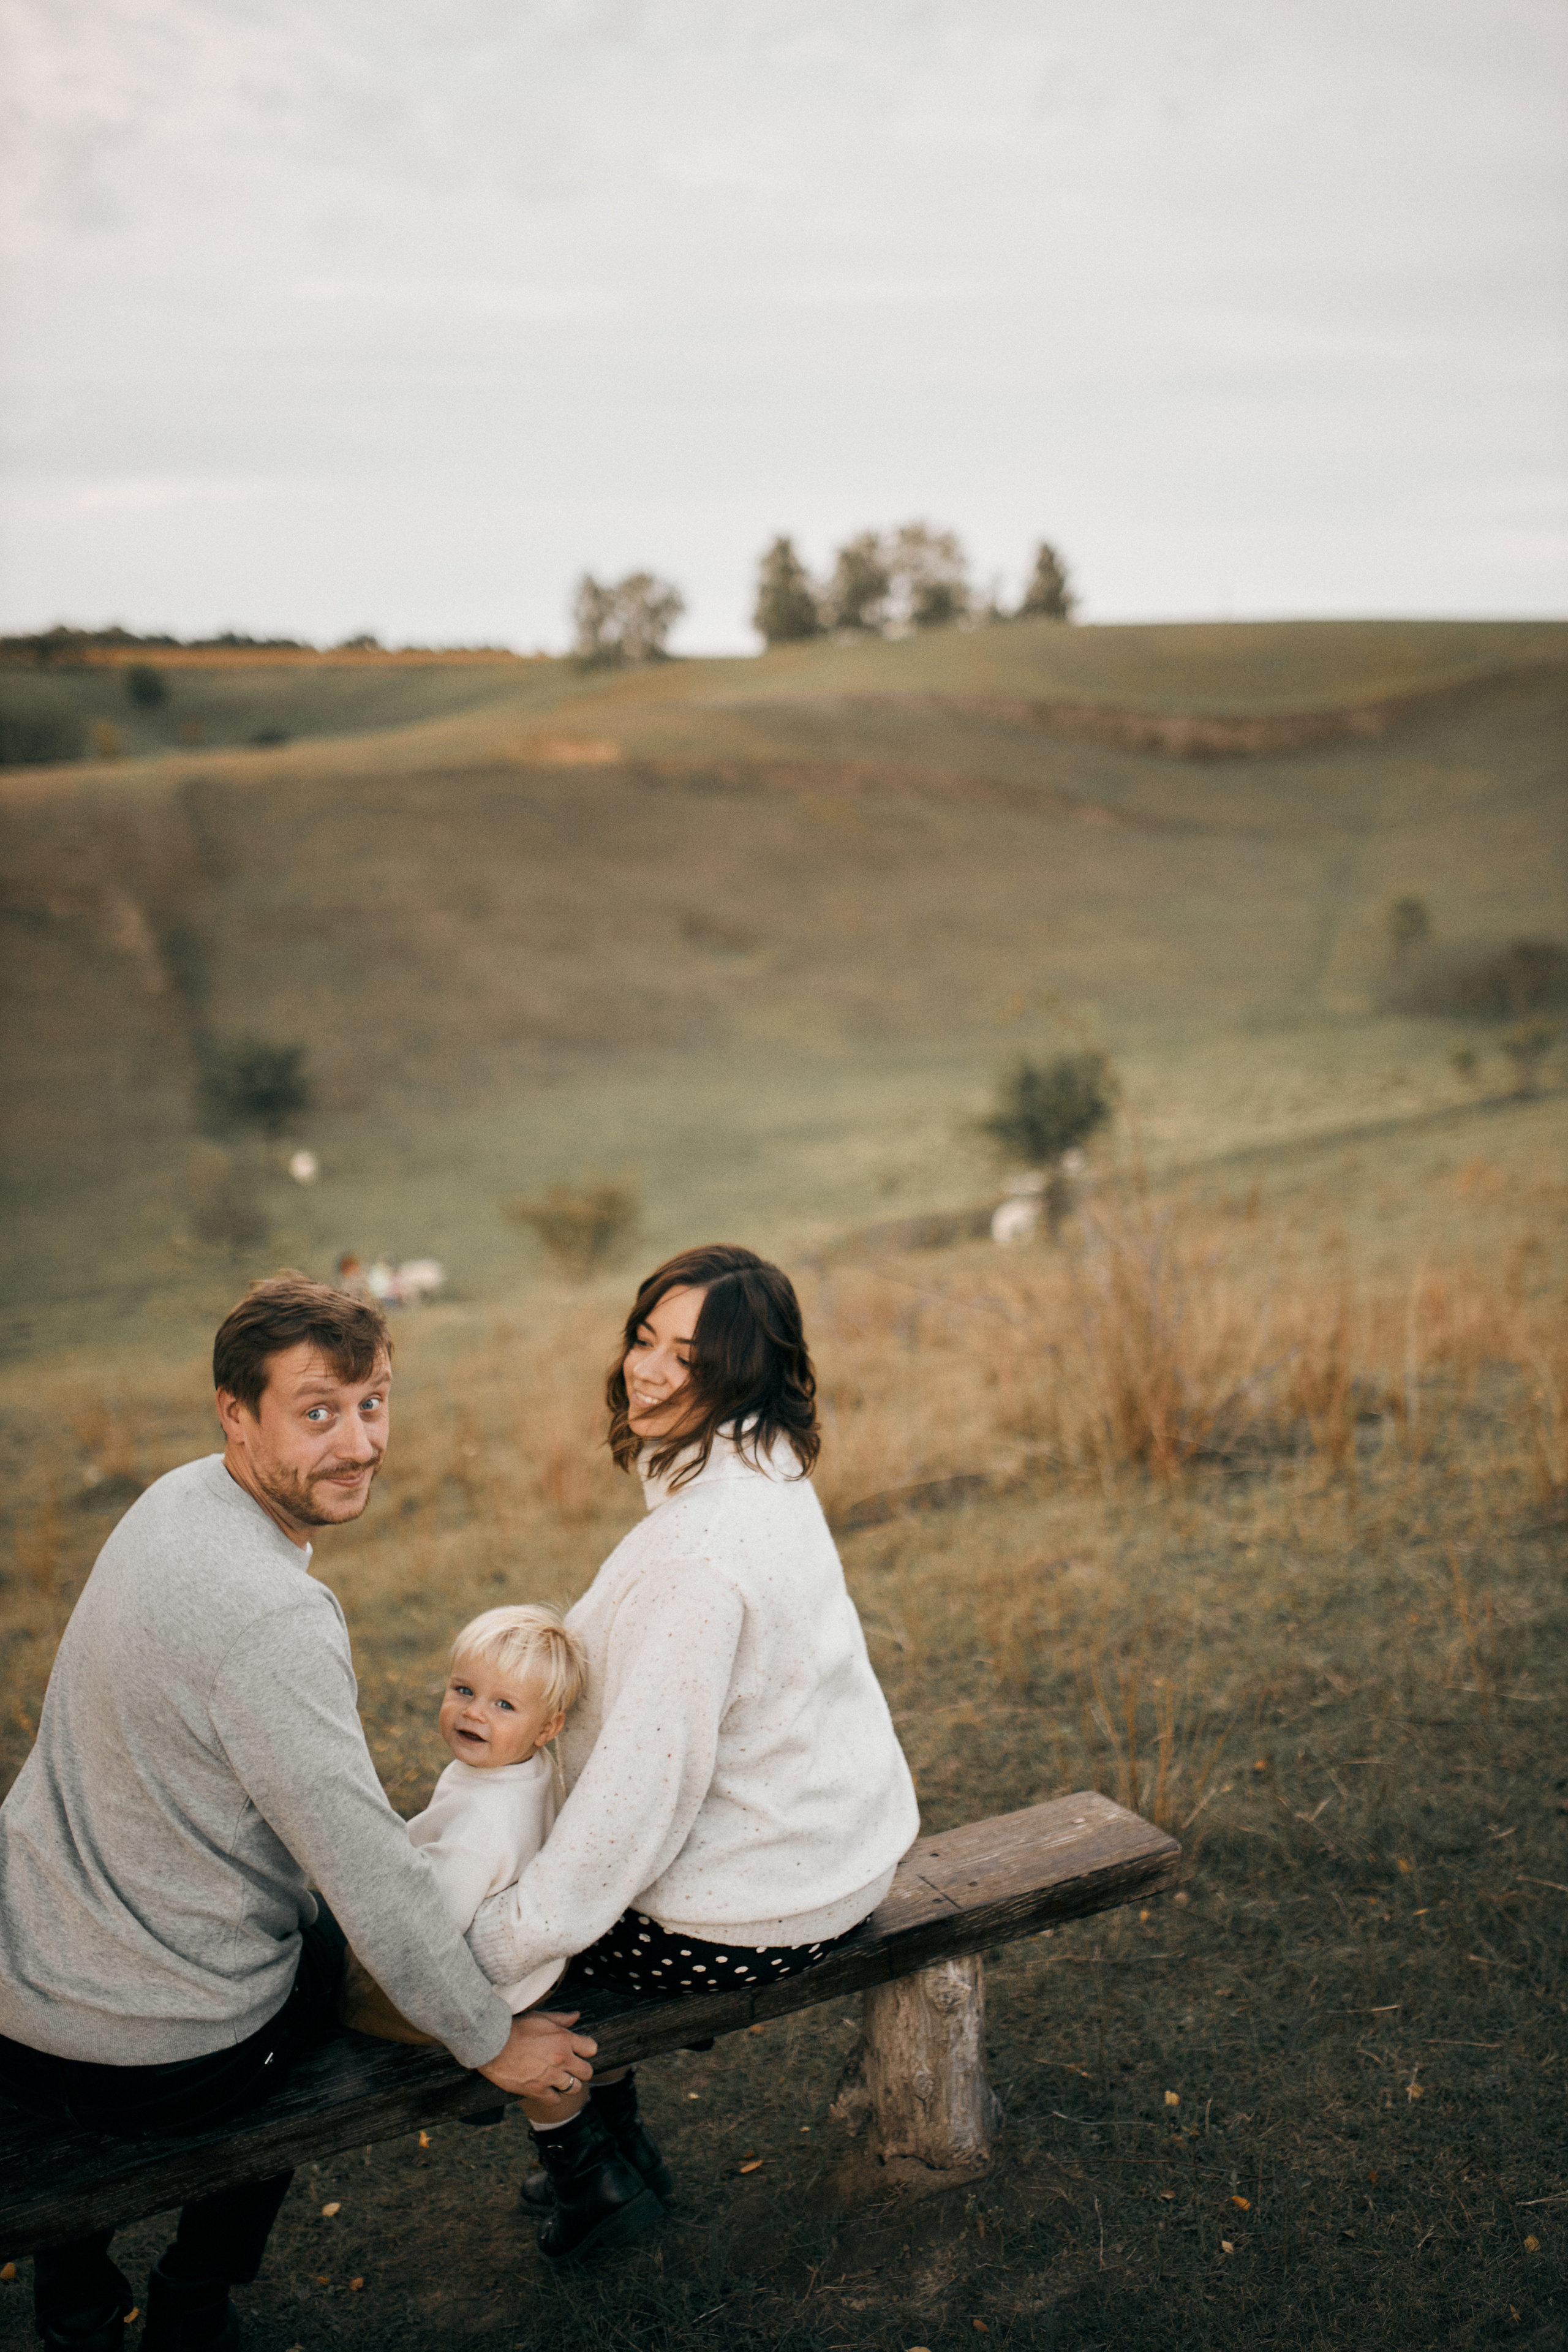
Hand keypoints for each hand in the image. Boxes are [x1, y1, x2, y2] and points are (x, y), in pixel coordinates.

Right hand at [476, 2008, 595, 2101]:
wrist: (492, 2044)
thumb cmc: (515, 2028)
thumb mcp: (540, 2017)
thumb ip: (561, 2019)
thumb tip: (576, 2016)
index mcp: (564, 2039)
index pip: (591, 2049)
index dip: (586, 2050)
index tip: (579, 2052)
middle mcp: (561, 2059)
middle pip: (587, 2072)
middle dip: (581, 2070)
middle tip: (571, 2069)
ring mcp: (550, 2076)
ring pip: (574, 2088)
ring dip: (569, 2084)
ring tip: (560, 2080)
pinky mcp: (537, 2091)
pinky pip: (555, 2100)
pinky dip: (553, 2096)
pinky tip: (547, 2089)